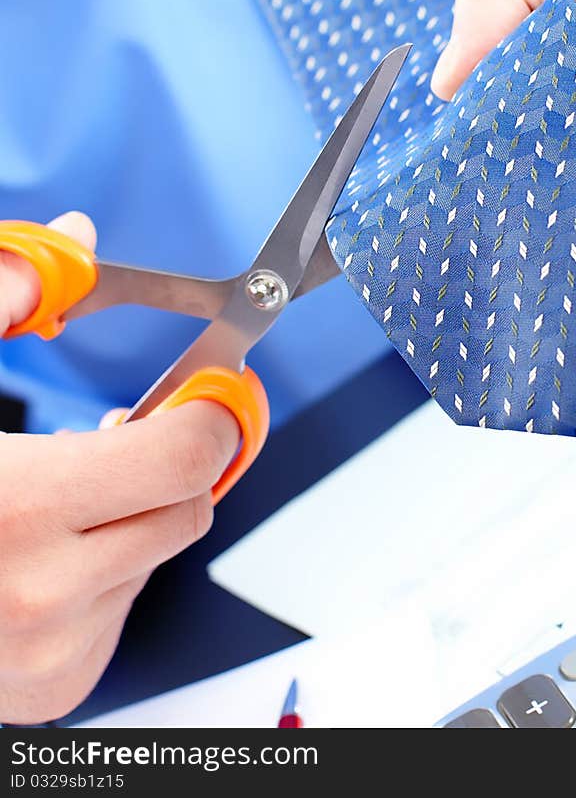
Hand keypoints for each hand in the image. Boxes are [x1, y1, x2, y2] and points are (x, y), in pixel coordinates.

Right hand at [0, 214, 238, 722]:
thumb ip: (0, 297)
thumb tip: (75, 238)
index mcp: (17, 508)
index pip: (189, 457)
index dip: (205, 411)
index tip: (201, 387)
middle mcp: (42, 596)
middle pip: (189, 505)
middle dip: (166, 461)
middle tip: (118, 433)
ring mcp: (50, 653)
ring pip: (156, 557)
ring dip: (128, 518)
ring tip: (52, 498)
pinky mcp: (54, 686)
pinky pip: (122, 609)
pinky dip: (101, 573)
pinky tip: (38, 552)